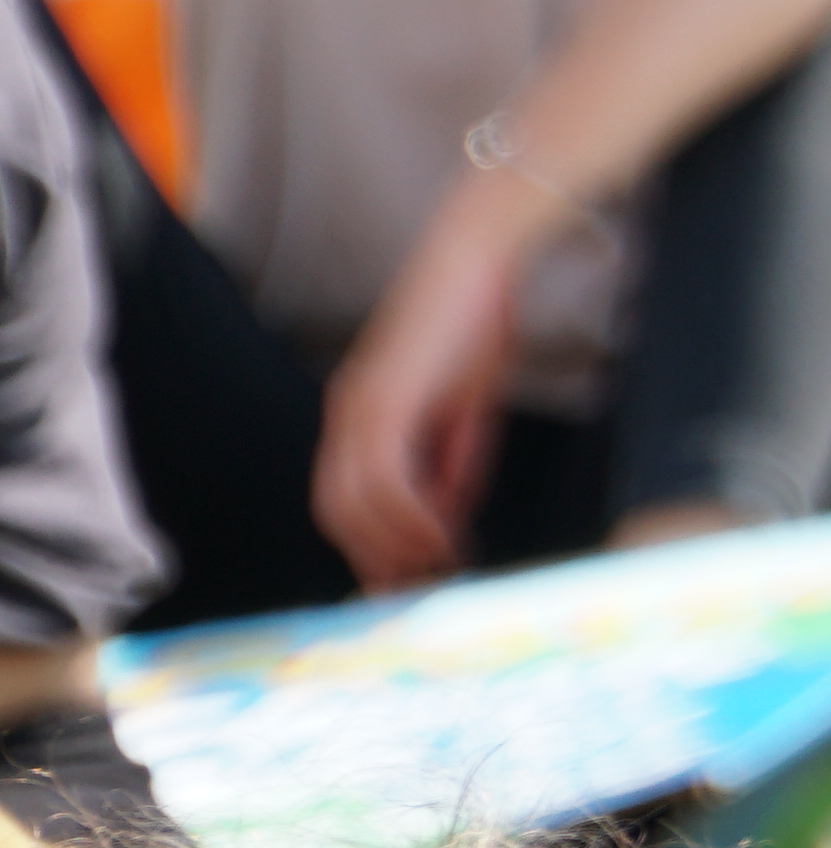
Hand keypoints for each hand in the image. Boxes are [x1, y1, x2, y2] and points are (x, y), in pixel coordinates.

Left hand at [312, 194, 532, 594]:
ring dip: (393, 544)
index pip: (347, 498)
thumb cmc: (476, 318)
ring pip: (352, 504)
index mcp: (362, 414)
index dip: (373, 543)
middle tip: (413, 588)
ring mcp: (358, 410)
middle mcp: (347, 417)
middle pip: (337, 511)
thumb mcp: (469, 401)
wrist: (477, 258)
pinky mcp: (382, 403)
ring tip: (434, 566)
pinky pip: (384, 481)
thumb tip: (450, 510)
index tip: (405, 578)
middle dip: (375, 557)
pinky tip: (442, 532)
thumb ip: (453, 456)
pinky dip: (409, 516)